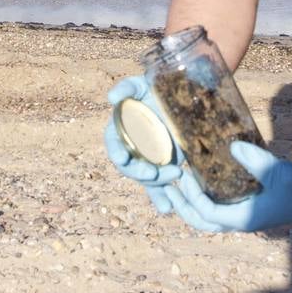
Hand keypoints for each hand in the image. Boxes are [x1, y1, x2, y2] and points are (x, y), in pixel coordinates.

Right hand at [104, 75, 182, 212]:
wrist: (179, 97)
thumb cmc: (154, 89)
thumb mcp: (140, 84)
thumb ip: (125, 88)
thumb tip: (112, 98)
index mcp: (120, 131)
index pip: (114, 145)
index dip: (117, 153)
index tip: (123, 159)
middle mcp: (132, 148)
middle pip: (130, 167)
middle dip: (139, 172)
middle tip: (153, 174)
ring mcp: (148, 159)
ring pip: (146, 179)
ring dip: (156, 185)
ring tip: (174, 176)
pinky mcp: (163, 165)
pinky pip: (160, 185)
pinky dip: (161, 198)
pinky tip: (166, 208)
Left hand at [164, 141, 291, 232]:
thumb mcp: (276, 171)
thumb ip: (254, 159)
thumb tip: (232, 145)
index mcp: (244, 218)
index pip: (208, 213)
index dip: (193, 196)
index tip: (186, 176)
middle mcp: (240, 221)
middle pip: (202, 222)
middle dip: (183, 207)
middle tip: (169, 188)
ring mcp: (243, 216)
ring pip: (208, 219)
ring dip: (192, 205)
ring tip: (180, 186)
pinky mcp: (247, 208)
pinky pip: (219, 209)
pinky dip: (205, 199)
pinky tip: (201, 182)